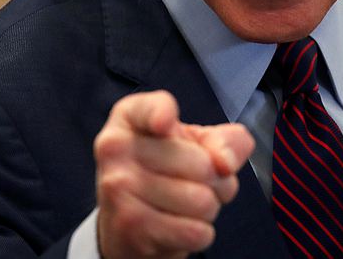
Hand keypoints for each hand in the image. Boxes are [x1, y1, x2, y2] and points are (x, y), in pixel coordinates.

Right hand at [94, 90, 254, 258]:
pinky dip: (200, 233)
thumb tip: (224, 162)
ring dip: (208, 208)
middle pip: (201, 164)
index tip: (165, 124)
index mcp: (130, 116)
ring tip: (187, 204)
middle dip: (216, 180)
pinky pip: (194, 232)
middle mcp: (117, 147)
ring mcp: (119, 187)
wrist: (128, 222)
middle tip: (196, 181)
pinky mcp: (129, 225)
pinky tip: (180, 225)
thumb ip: (225, 141)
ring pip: (202, 201)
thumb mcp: (195, 142)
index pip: (150, 109)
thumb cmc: (165, 170)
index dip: (161, 114)